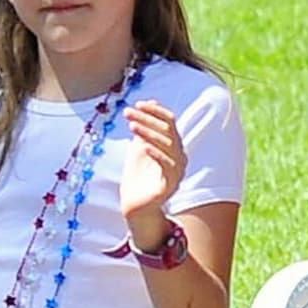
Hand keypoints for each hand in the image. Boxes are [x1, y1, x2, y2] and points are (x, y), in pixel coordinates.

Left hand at [120, 101, 186, 243]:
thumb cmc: (138, 176)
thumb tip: (150, 101)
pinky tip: (144, 147)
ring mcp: (177, 170)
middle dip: (148, 119)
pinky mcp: (171, 185)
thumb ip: (145, 127)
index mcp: (173, 145)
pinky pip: (167, 167)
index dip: (154, 111)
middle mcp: (179, 155)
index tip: (137, 104)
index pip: (169, 121)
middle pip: (168, 131)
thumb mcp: (139, 147)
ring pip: (168, 146)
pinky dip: (157, 155)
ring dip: (149, 134)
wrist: (135, 206)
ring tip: (132, 126)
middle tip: (128, 113)